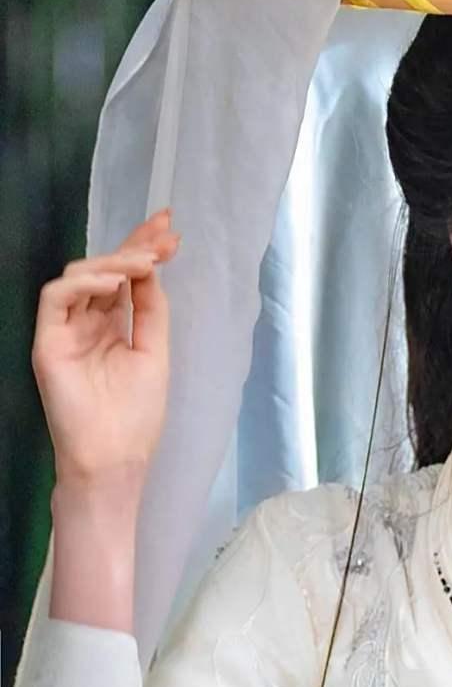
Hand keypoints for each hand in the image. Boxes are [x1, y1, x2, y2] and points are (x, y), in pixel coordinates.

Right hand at [32, 209, 179, 488]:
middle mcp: (86, 324)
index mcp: (112, 328)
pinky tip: (114, 284)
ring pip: (79, 277)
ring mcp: (64, 331)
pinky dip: (83, 284)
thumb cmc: (136, 415)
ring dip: (115, 262)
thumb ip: (150, 312)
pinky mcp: (46, 342)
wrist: (115, 457)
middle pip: (104, 271)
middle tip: (164, 229)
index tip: (171, 230)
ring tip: (146, 261)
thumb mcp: (154, 353)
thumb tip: (151, 270)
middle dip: (134, 245)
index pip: (126, 280)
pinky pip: (55, 298)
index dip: (144, 251)